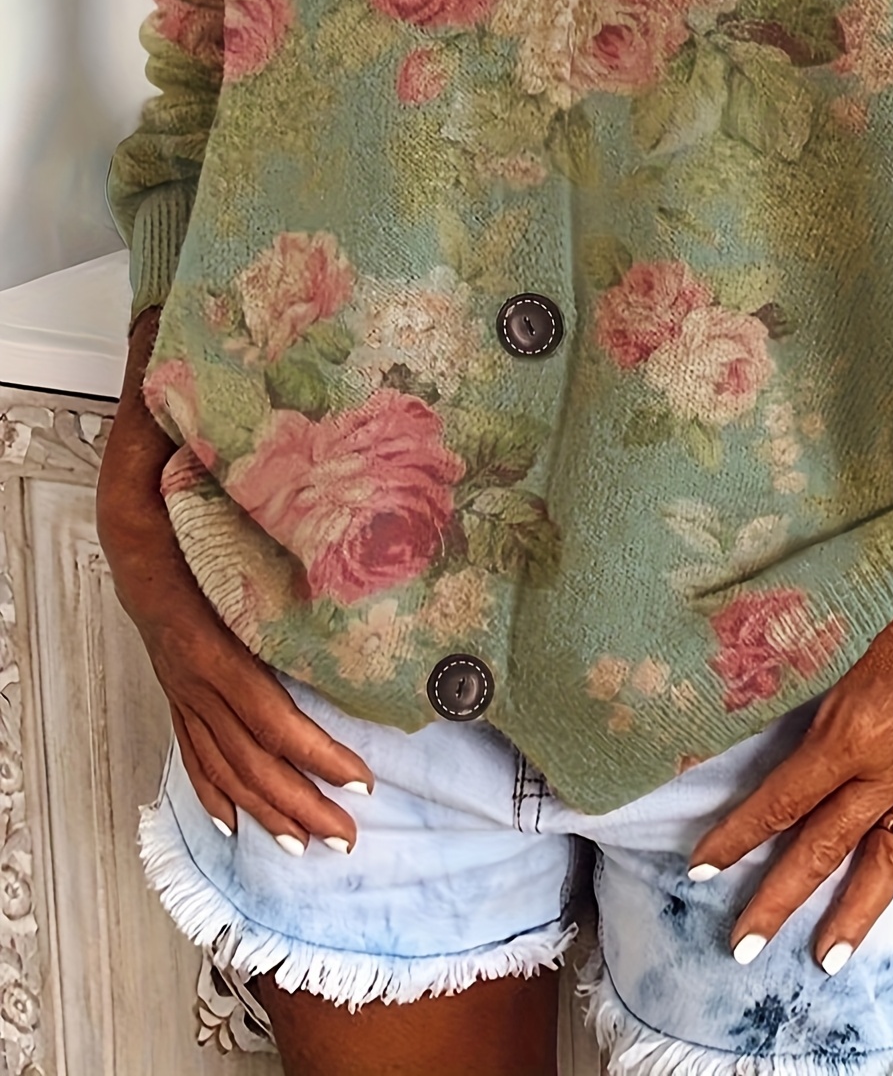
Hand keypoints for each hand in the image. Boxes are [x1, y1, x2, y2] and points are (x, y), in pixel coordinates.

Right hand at [97, 309, 374, 853]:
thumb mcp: (188, 459)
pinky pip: (190, 744)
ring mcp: (176, 676)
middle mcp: (184, 662)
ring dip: (267, 805)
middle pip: (244, 749)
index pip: (259, 704)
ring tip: (313, 845)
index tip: (361, 774)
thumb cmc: (163, 473)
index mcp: (199, 622)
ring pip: (219, 758)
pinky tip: (233, 824)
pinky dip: (212, 789)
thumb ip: (233, 460)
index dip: (307, 745)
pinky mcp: (176, 677)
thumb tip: (301, 463)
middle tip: (350, 835)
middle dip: (298, 796)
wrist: (118, 490)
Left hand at [687, 478, 892, 971]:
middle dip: (779, 899)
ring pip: (887, 862)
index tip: (700, 867)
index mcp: (849, 734)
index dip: (737, 835)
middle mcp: (887, 769)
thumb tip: (748, 712)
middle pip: (824, 846)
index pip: (781, 799)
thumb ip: (801, 692)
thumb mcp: (835, 648)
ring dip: (856, 915)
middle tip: (743, 945)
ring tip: (827, 961)